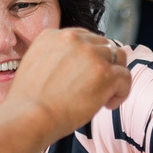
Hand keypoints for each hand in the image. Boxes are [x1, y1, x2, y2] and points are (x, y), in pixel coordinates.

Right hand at [8, 28, 130, 131]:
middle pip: (103, 45)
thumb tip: (74, 67)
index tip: (85, 74)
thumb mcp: (34, 66)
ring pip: (118, 58)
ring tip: (103, 97)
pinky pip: (125, 77)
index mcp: (52, 35)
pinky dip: (121, 92)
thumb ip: (54, 58)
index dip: (89, 56)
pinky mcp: (105, 73)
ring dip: (114, 76)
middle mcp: (73, 39)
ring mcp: (91, 55)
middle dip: (104, 64)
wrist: (28, 117)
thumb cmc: (28, 102)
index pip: (83, 37)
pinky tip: (107, 105)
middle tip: (95, 87)